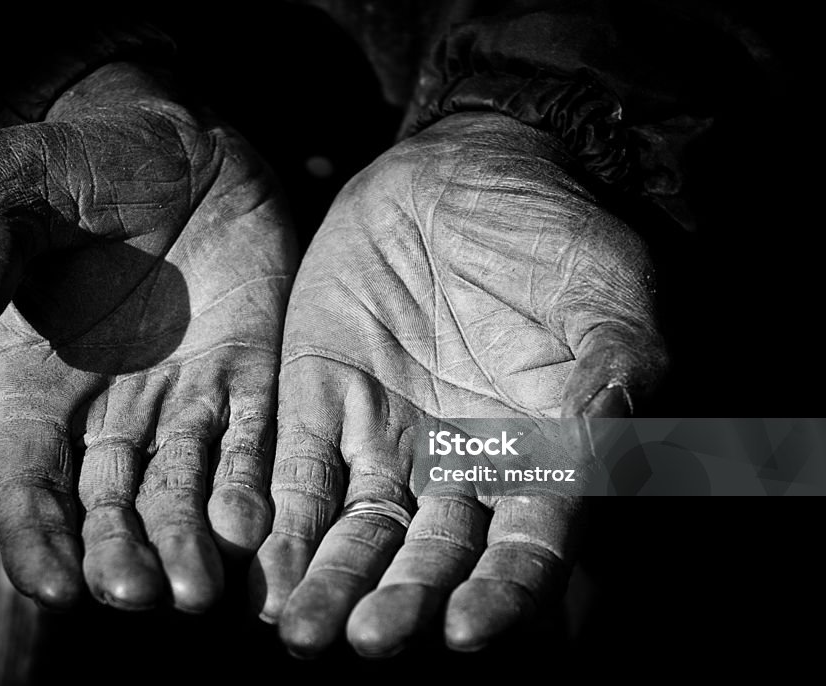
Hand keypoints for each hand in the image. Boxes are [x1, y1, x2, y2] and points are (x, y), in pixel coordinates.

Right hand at [0, 63, 295, 611]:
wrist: (168, 141)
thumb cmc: (72, 165)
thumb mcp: (13, 194)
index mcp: (35, 389)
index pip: (26, 488)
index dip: (35, 541)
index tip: (53, 589)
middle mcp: (109, 413)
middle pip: (109, 509)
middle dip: (122, 556)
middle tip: (140, 594)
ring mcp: (184, 400)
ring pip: (185, 493)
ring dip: (192, 546)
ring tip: (203, 589)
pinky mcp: (251, 374)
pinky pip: (254, 440)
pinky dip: (254, 484)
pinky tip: (259, 526)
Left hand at [250, 113, 664, 655]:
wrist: (460, 176)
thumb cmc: (551, 235)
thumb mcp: (603, 299)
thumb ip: (608, 383)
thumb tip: (604, 462)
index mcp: (539, 460)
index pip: (523, 549)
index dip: (500, 593)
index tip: (466, 628)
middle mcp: (457, 469)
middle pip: (429, 557)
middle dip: (399, 602)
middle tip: (367, 642)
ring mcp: (383, 439)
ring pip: (355, 530)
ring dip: (329, 581)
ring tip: (299, 632)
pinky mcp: (317, 402)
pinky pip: (294, 469)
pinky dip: (276, 515)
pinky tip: (256, 558)